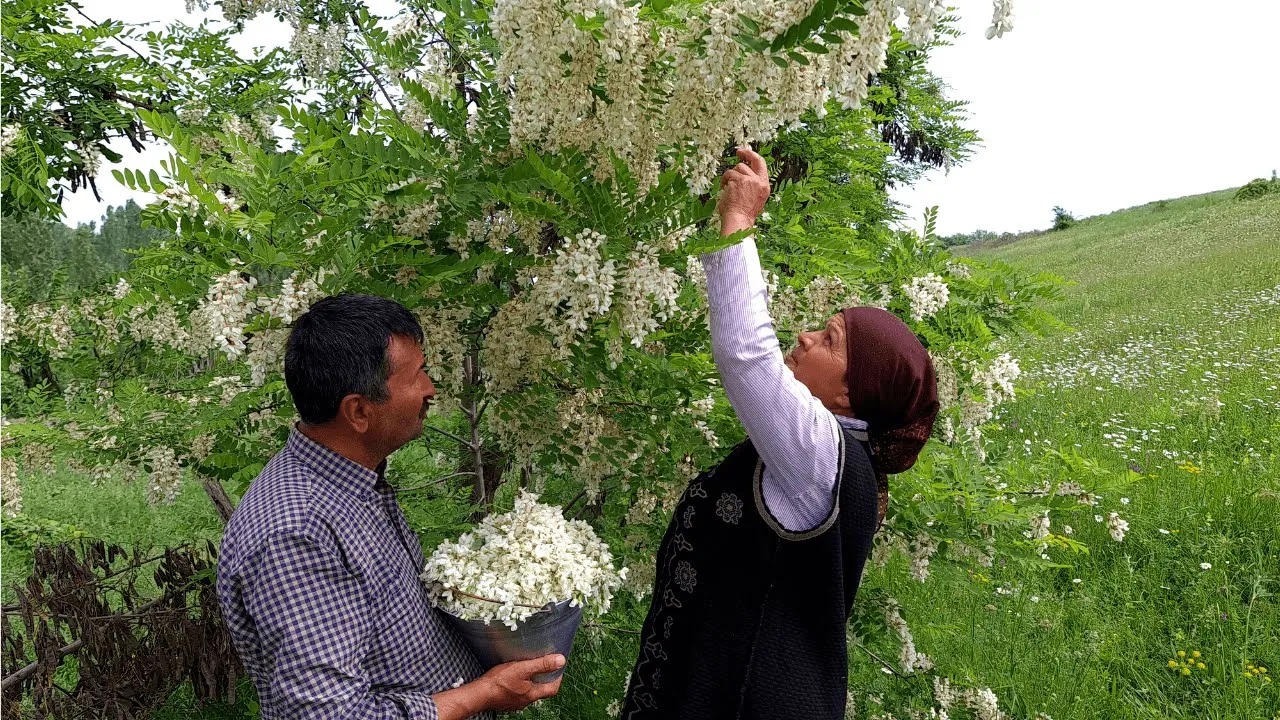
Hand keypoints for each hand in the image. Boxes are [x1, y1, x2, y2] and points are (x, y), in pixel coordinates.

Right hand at [432, 655, 564, 718]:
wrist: (479, 694)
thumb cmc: (499, 681)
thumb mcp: (523, 668)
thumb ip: (542, 664)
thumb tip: (561, 660)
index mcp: (532, 694)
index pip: (553, 689)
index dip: (558, 678)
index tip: (558, 668)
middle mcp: (525, 701)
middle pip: (541, 690)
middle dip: (544, 679)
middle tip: (544, 667)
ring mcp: (515, 702)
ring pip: (529, 692)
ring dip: (531, 682)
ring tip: (529, 669)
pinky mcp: (506, 701)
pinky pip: (517, 693)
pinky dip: (520, 685)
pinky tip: (514, 678)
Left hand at [718, 146, 770, 235]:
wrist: (739, 220)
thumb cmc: (743, 213)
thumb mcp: (755, 199)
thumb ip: (753, 186)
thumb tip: (745, 174)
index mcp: (764, 186)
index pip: (761, 164)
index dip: (753, 156)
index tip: (747, 152)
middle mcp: (759, 181)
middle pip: (748, 164)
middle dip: (743, 155)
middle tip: (738, 152)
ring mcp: (749, 180)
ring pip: (736, 169)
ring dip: (729, 176)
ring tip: (727, 187)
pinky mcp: (738, 180)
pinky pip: (728, 174)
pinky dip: (724, 181)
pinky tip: (724, 189)